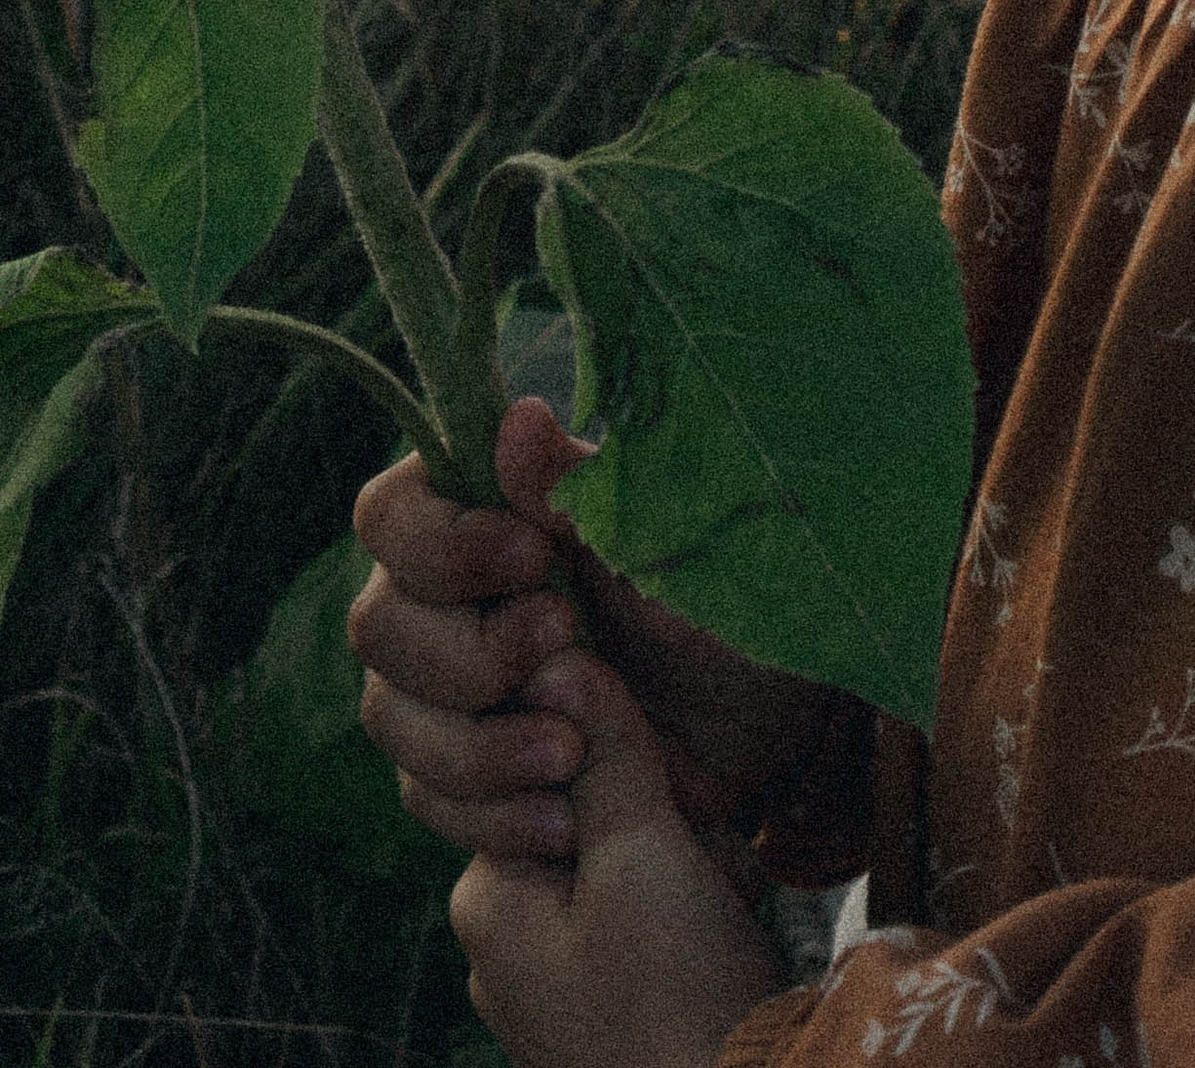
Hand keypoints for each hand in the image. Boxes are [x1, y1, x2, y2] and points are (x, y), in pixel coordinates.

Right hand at [349, 394, 849, 870]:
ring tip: (570, 754)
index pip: (391, 513)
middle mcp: (446, 593)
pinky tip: (564, 822)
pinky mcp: (466, 770)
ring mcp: (445, 685)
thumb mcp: (666, 537)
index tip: (531, 558)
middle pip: (379, 625)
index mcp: (485, 509)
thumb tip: (516, 419)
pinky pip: (428, 800)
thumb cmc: (724, 592)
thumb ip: (582, 491)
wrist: (768, 713)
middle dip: (466, 656)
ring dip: (475, 746)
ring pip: (391, 718)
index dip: (440, 543)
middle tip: (567, 652)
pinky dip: (492, 815)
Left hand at [449, 646, 780, 1067]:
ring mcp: (554, 982)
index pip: (549, 764)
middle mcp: (503, 940)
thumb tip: (558, 655)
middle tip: (713, 863)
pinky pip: (651, 920)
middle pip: (598, 812)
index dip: (631, 763)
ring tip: (725, 910)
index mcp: (487, 897)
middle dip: (673, 821)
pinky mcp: (605, 1007)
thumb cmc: (677, 999)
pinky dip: (698, 916)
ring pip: (637, 862)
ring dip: (698, 865)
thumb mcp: (643, 854)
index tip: (686, 795)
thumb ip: (604, 751)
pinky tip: (727, 940)